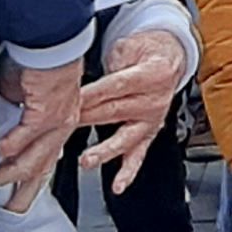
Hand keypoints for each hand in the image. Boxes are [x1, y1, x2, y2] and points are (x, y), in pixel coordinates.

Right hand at [0, 55, 85, 207]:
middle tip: (10, 208)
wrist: (50, 38)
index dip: (32, 178)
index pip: (46, 157)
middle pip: (43, 168)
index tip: (19, 192)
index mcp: (58, 121)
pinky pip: (21, 139)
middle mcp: (62, 125)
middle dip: (25, 191)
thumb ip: (9, 114)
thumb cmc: (37, 58)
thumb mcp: (21, 92)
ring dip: (8, 173)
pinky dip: (4, 151)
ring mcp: (55, 121)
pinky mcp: (45, 113)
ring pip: (32, 160)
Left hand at [73, 27, 189, 187]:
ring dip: (104, 151)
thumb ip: (109, 60)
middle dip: (84, 120)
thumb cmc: (146, 51)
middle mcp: (152, 100)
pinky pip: (138, 155)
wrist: (171, 58)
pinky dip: (128, 172)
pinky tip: (117, 185)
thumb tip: (79, 68)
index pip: (114, 86)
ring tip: (87, 160)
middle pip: (113, 112)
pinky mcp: (149, 133)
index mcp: (150, 74)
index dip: (90, 94)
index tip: (68, 102)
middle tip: (60, 129)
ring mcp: (151, 119)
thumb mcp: (129, 46)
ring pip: (124, 138)